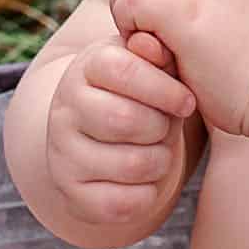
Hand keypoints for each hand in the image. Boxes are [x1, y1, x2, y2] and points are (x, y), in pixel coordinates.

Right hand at [45, 32, 196, 228]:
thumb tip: (152, 45)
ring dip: (160, 161)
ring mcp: (62, 154)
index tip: (186, 101)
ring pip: (131, 164)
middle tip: (166, 127)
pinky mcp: (71, 195)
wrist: (104, 137)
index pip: (123, 69)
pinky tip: (145, 179)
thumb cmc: (140, 95)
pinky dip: (147, 194)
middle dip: (161, 127)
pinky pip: (122, 204)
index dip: (164, 88)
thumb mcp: (151, 66)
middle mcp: (64, 109)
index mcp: (85, 68)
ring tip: (158, 150)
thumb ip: (158, 53)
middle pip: (126, 119)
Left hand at [108, 0, 248, 135]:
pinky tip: (151, 50)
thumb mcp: (241, 26)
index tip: (157, 22)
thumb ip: (212, 12)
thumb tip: (182, 20)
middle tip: (142, 34)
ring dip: (128, 7)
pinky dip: (129, 23)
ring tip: (145, 42)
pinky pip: (132, 0)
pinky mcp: (183, 14)